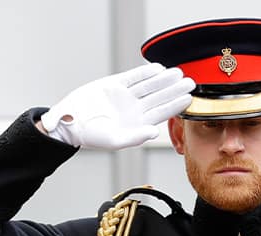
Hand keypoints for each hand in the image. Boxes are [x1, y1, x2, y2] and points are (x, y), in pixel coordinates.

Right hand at [40, 63, 194, 149]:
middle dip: (174, 89)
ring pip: (149, 86)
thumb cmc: (89, 135)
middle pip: (159, 97)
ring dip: (163, 79)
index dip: (175, 105)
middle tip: (191, 82)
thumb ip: (135, 137)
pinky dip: (145, 72)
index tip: (189, 97)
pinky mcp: (114, 84)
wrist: (69, 121)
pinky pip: (134, 77)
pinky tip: (158, 69)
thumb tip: (154, 132)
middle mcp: (134, 109)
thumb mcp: (113, 140)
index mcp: (136, 124)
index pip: (161, 113)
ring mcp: (125, 96)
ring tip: (178, 73)